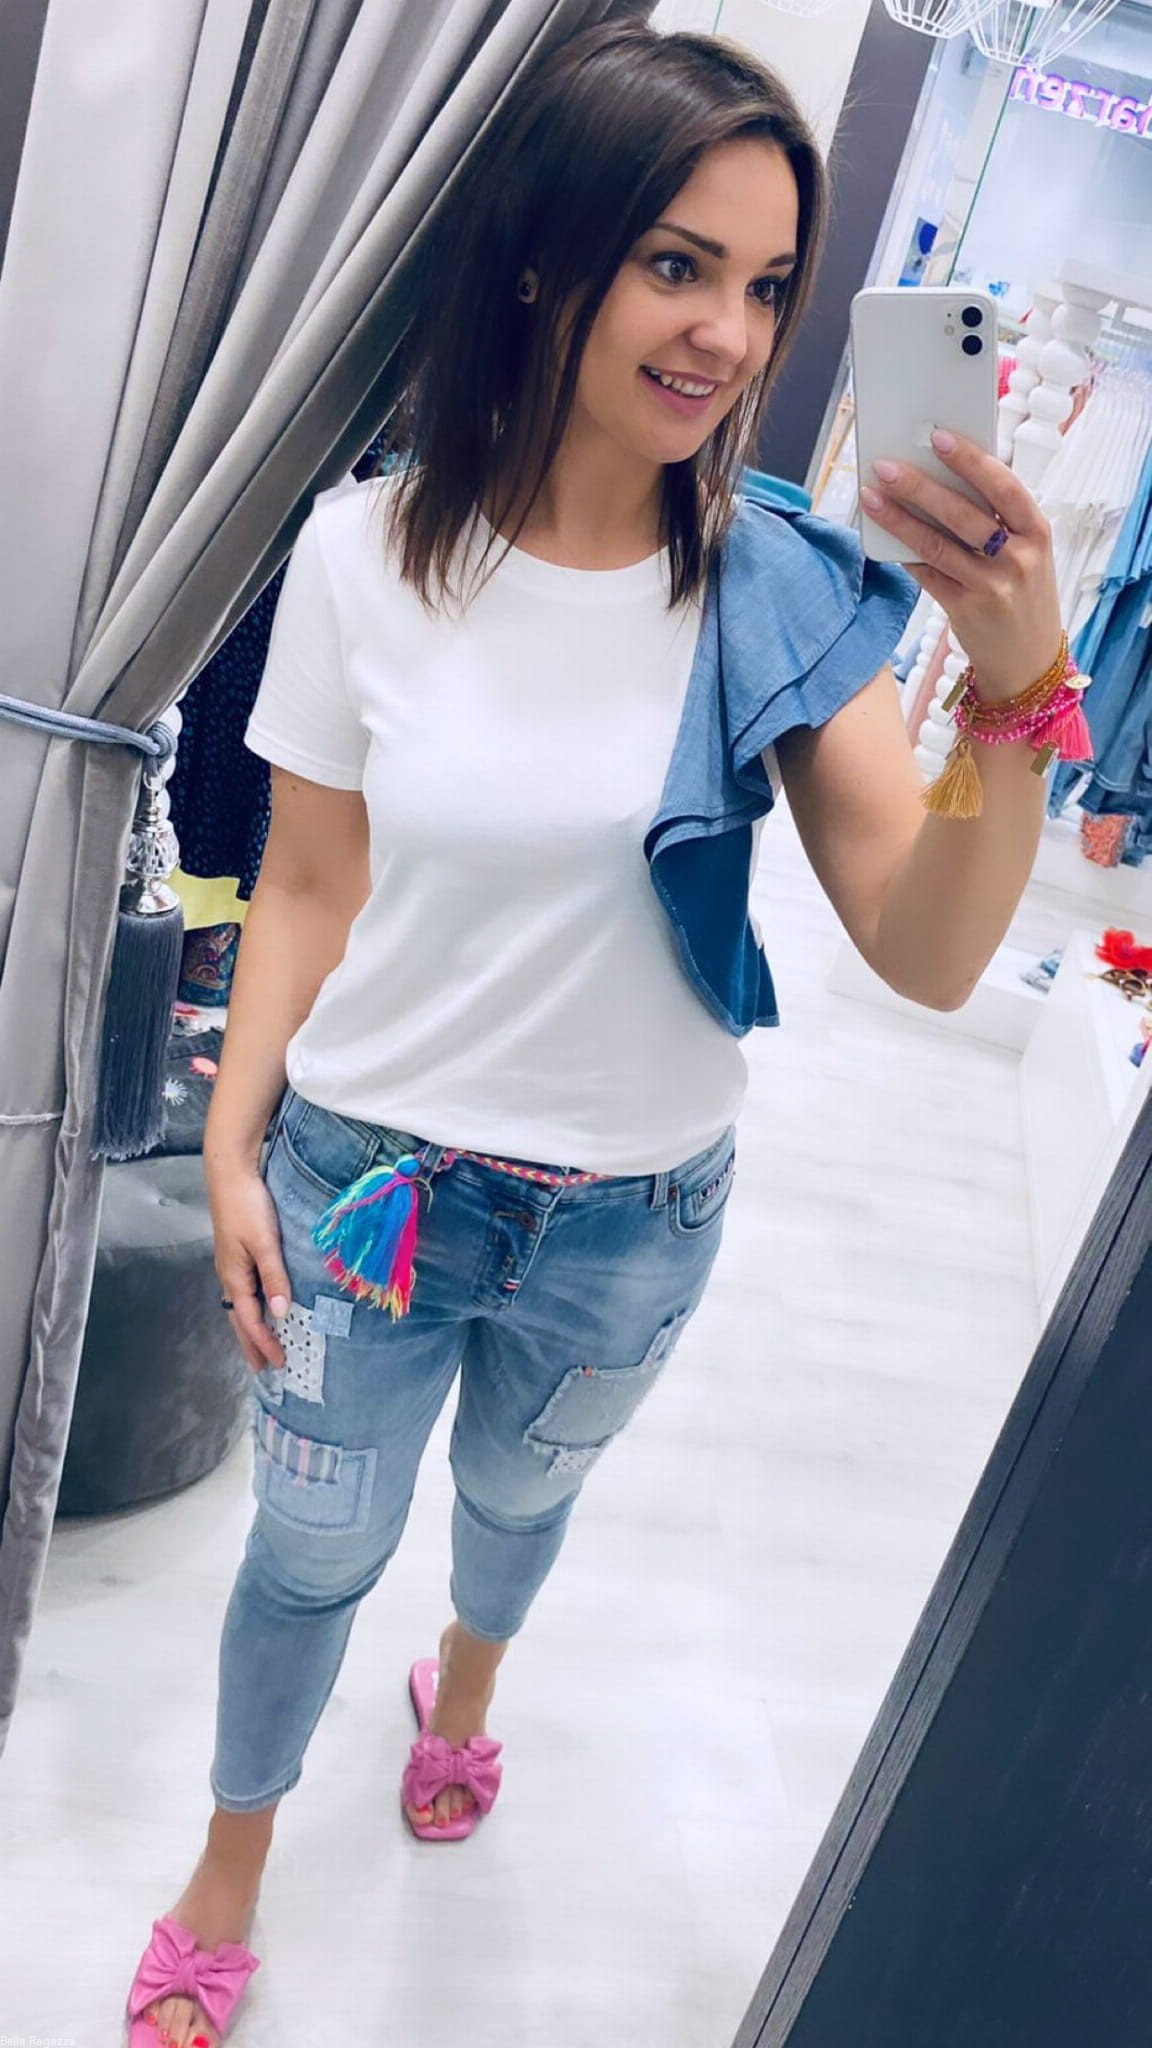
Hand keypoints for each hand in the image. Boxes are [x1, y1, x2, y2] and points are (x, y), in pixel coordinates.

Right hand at [206, 1163, 291, 1371]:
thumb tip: (281, 1311)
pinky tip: (261, 1304)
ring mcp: (231, 1263)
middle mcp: (230, 1274)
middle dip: (252, 1343)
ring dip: (251, 1326)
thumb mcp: (265, 1242)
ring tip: (261, 1344)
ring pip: (241, 1304)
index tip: (279, 1362)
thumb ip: (274, 1276)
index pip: (250, 1319)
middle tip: (264, 1367)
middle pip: (240, 1318)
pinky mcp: (237, 1251)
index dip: (264, 1342)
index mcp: (235, 1276)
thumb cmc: (247, 1205)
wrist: (230, 1173)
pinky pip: (244, 1289)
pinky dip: (252, 1306)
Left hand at [859, 430, 1063, 702]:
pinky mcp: (965, 610)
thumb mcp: (1029, 554)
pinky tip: (882, 534)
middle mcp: (1018, 559)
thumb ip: (997, 521)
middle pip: (963, 515)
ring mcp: (991, 587)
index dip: (971, 460)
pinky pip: (927, 574)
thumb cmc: (1024, 595)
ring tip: (871, 496)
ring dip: (899, 518)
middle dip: (920, 487)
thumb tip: (940, 478)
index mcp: (1039, 533)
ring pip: (937, 544)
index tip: (939, 437)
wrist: (1030, 663)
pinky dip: (904, 552)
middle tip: (886, 465)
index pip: (1004, 487)